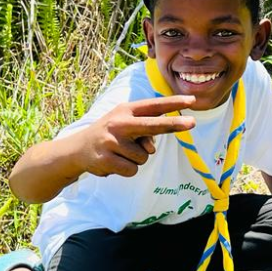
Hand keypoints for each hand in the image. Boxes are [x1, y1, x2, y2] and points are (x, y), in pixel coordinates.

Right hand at [79, 95, 196, 177]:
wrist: (78, 150)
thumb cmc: (110, 135)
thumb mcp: (125, 126)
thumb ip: (143, 132)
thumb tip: (151, 149)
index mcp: (125, 110)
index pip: (153, 106)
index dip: (173, 103)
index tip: (192, 101)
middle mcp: (119, 123)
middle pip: (152, 125)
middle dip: (173, 124)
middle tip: (193, 122)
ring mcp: (112, 142)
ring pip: (144, 156)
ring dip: (137, 159)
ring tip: (120, 154)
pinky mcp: (107, 160)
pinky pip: (132, 169)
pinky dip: (127, 170)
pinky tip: (114, 162)